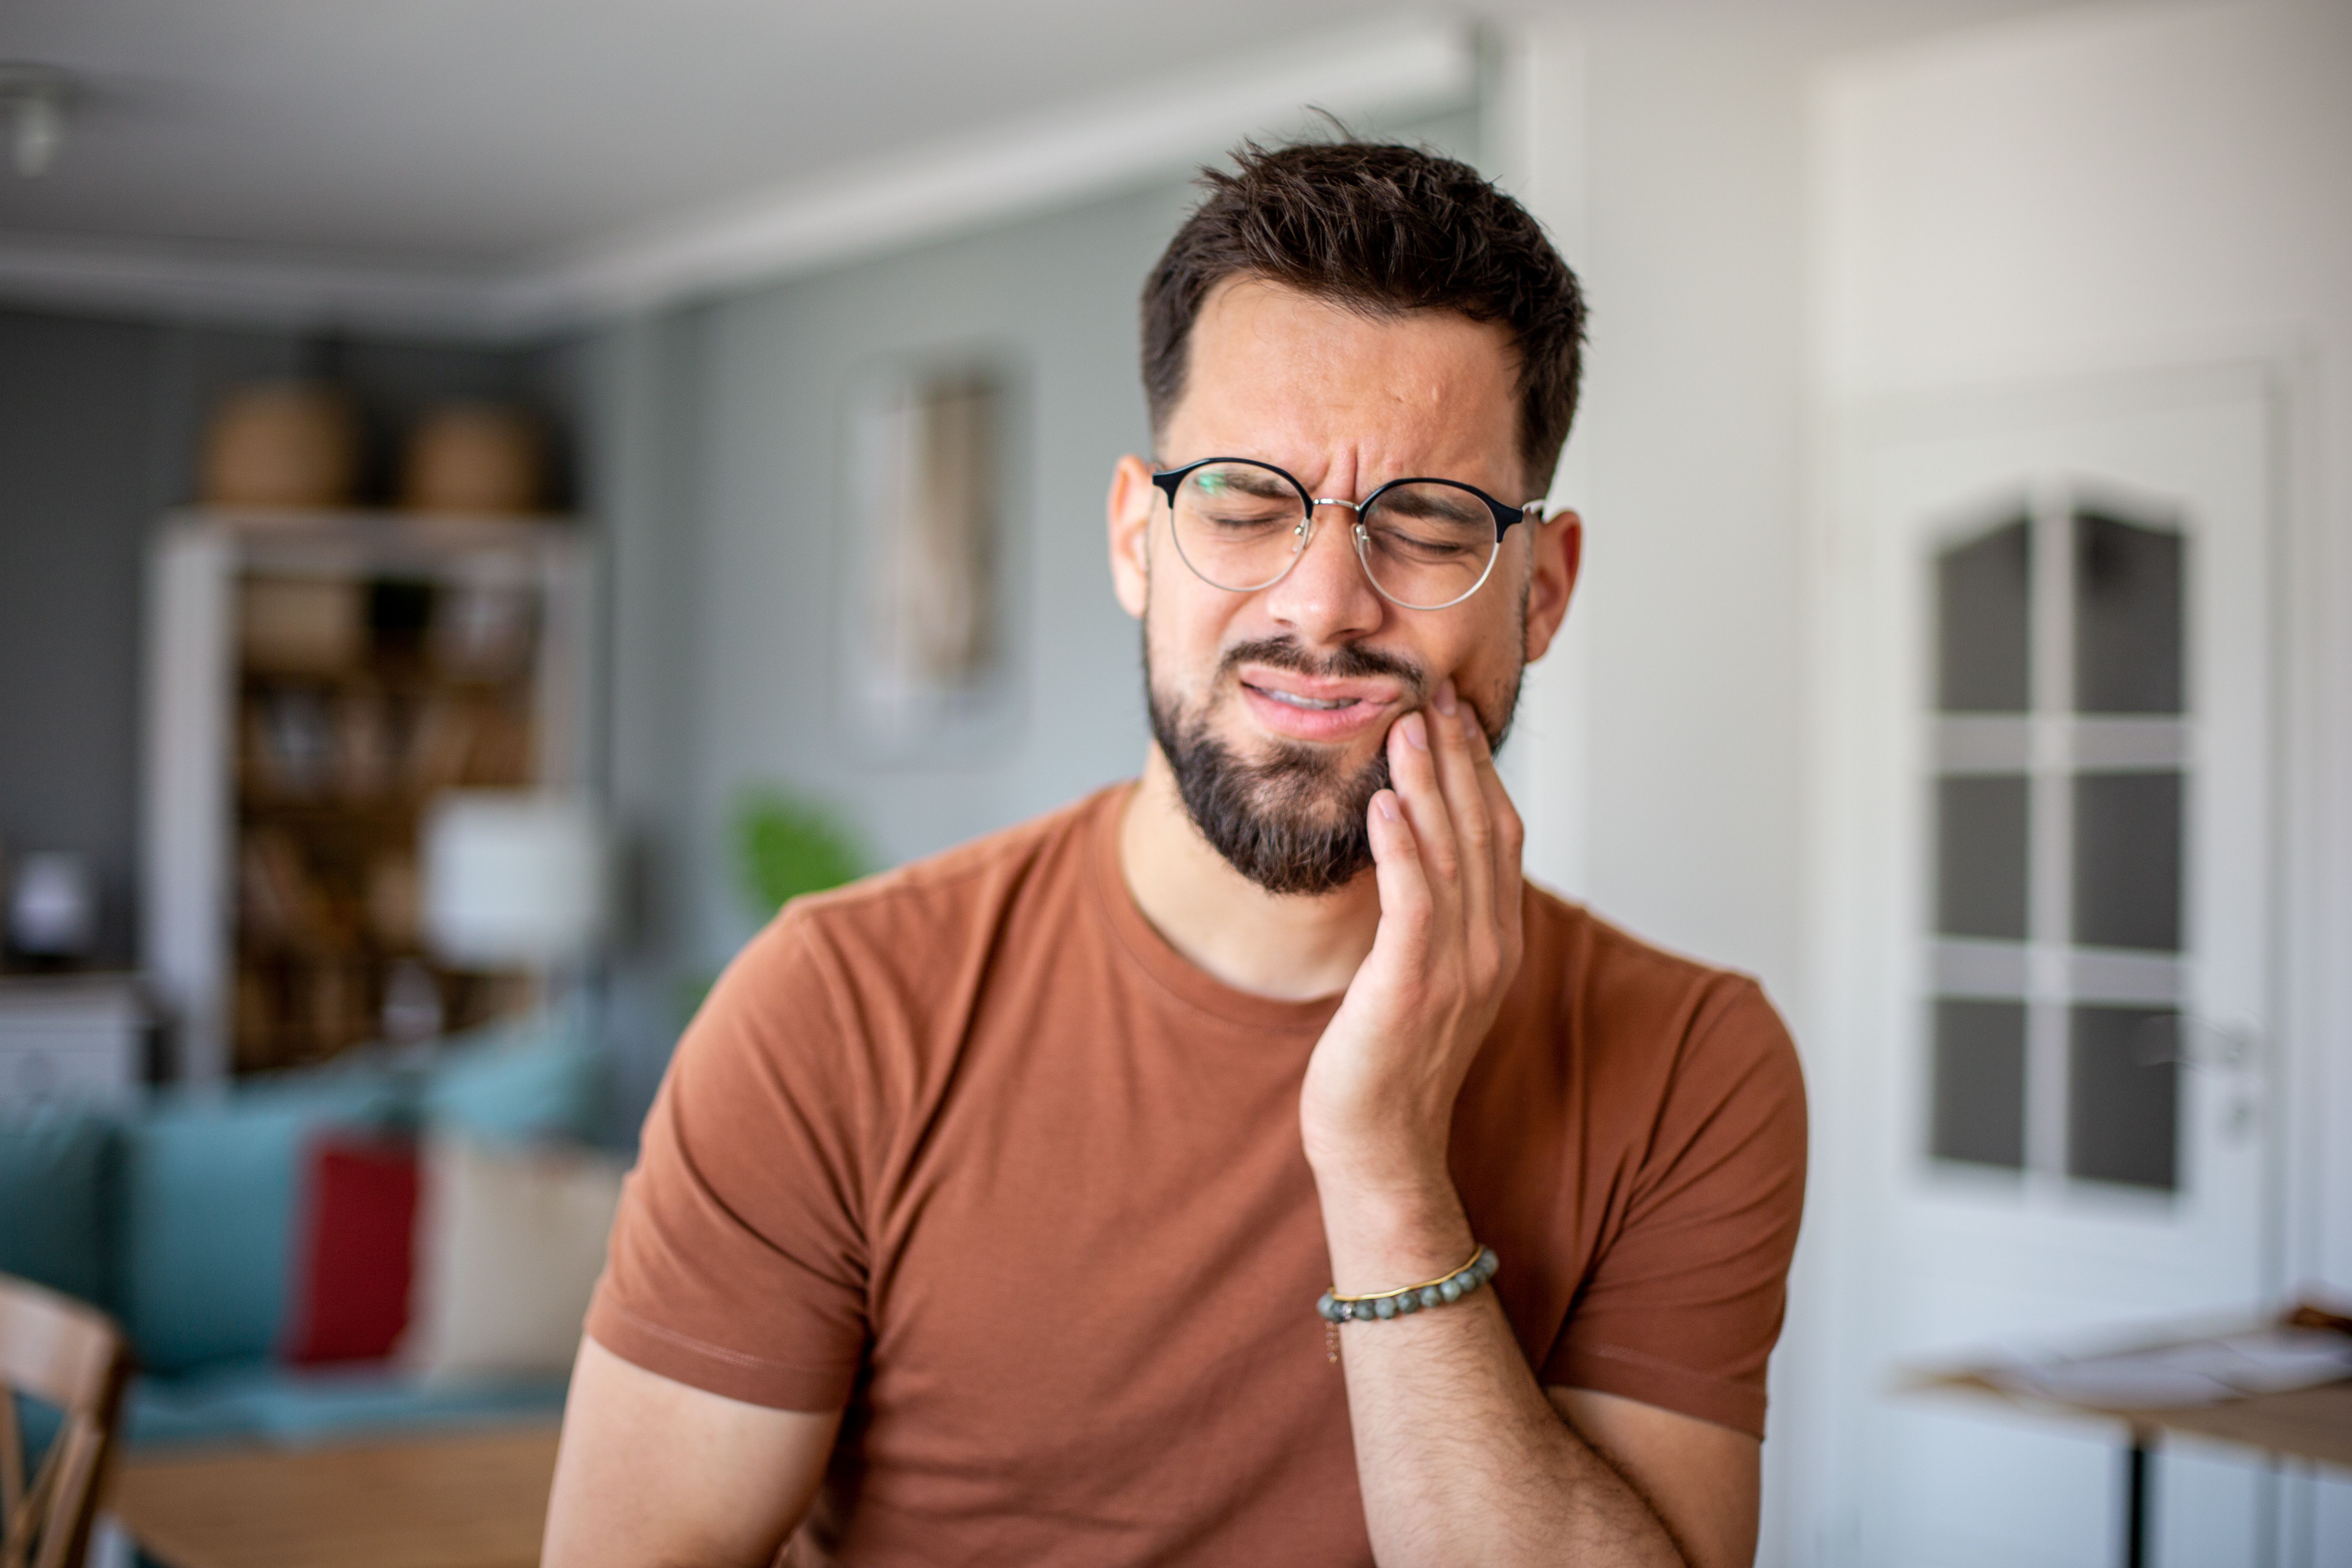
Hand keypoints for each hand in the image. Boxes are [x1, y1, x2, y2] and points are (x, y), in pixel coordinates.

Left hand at [1299, 677, 1526, 1202]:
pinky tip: (1384, 801)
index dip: (1481, 770)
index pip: (1499, 834)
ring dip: (1429, 784)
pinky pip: (1413, 902)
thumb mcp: (1423, 972)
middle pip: (1483, 830)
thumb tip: (1413, 846)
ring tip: (1408, 724)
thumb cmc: (1387, 1058)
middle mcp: (1492, 948)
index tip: (1456, 712)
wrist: (1379, 1143)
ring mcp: (1460, 968)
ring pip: (1451, 855)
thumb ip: (1432, 914)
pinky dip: (1401, 847)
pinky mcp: (1414, 986)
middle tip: (1436, 692)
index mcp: (1499, 940)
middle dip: (1460, 757)